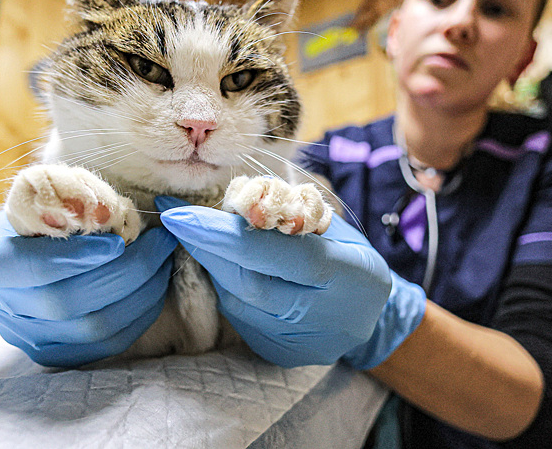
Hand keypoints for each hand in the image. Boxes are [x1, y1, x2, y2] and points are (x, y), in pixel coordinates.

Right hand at [0, 210, 176, 366]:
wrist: (33, 239)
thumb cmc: (42, 206)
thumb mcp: (41, 190)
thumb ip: (66, 203)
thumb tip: (113, 218)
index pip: (18, 267)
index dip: (70, 258)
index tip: (115, 241)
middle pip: (63, 302)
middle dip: (126, 271)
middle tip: (160, 242)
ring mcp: (20, 335)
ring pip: (91, 328)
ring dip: (141, 291)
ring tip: (162, 259)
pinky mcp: (53, 352)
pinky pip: (106, 344)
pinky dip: (140, 313)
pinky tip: (154, 284)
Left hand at [157, 197, 395, 367]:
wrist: (373, 318)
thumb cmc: (352, 259)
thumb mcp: (334, 227)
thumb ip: (290, 215)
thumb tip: (237, 197)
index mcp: (345, 274)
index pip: (279, 254)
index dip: (225, 234)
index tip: (181, 213)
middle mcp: (321, 315)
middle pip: (249, 282)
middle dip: (206, 247)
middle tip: (178, 217)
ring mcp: (299, 342)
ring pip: (237, 301)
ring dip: (213, 263)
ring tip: (200, 234)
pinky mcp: (279, 353)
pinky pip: (240, 315)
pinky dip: (226, 284)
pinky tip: (221, 263)